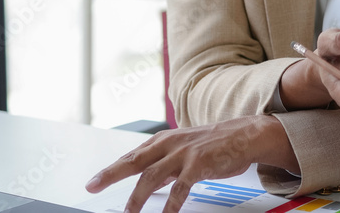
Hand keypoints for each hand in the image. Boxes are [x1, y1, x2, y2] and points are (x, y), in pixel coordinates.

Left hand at [84, 116, 295, 212]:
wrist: (246, 135)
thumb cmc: (217, 143)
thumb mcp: (186, 150)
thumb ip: (166, 165)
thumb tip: (148, 181)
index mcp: (165, 140)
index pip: (132, 155)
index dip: (111, 169)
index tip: (94, 181)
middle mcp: (171, 144)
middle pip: (134, 160)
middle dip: (111, 174)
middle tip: (93, 185)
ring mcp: (184, 153)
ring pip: (152, 175)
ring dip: (137, 196)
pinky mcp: (199, 164)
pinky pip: (180, 188)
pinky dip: (170, 204)